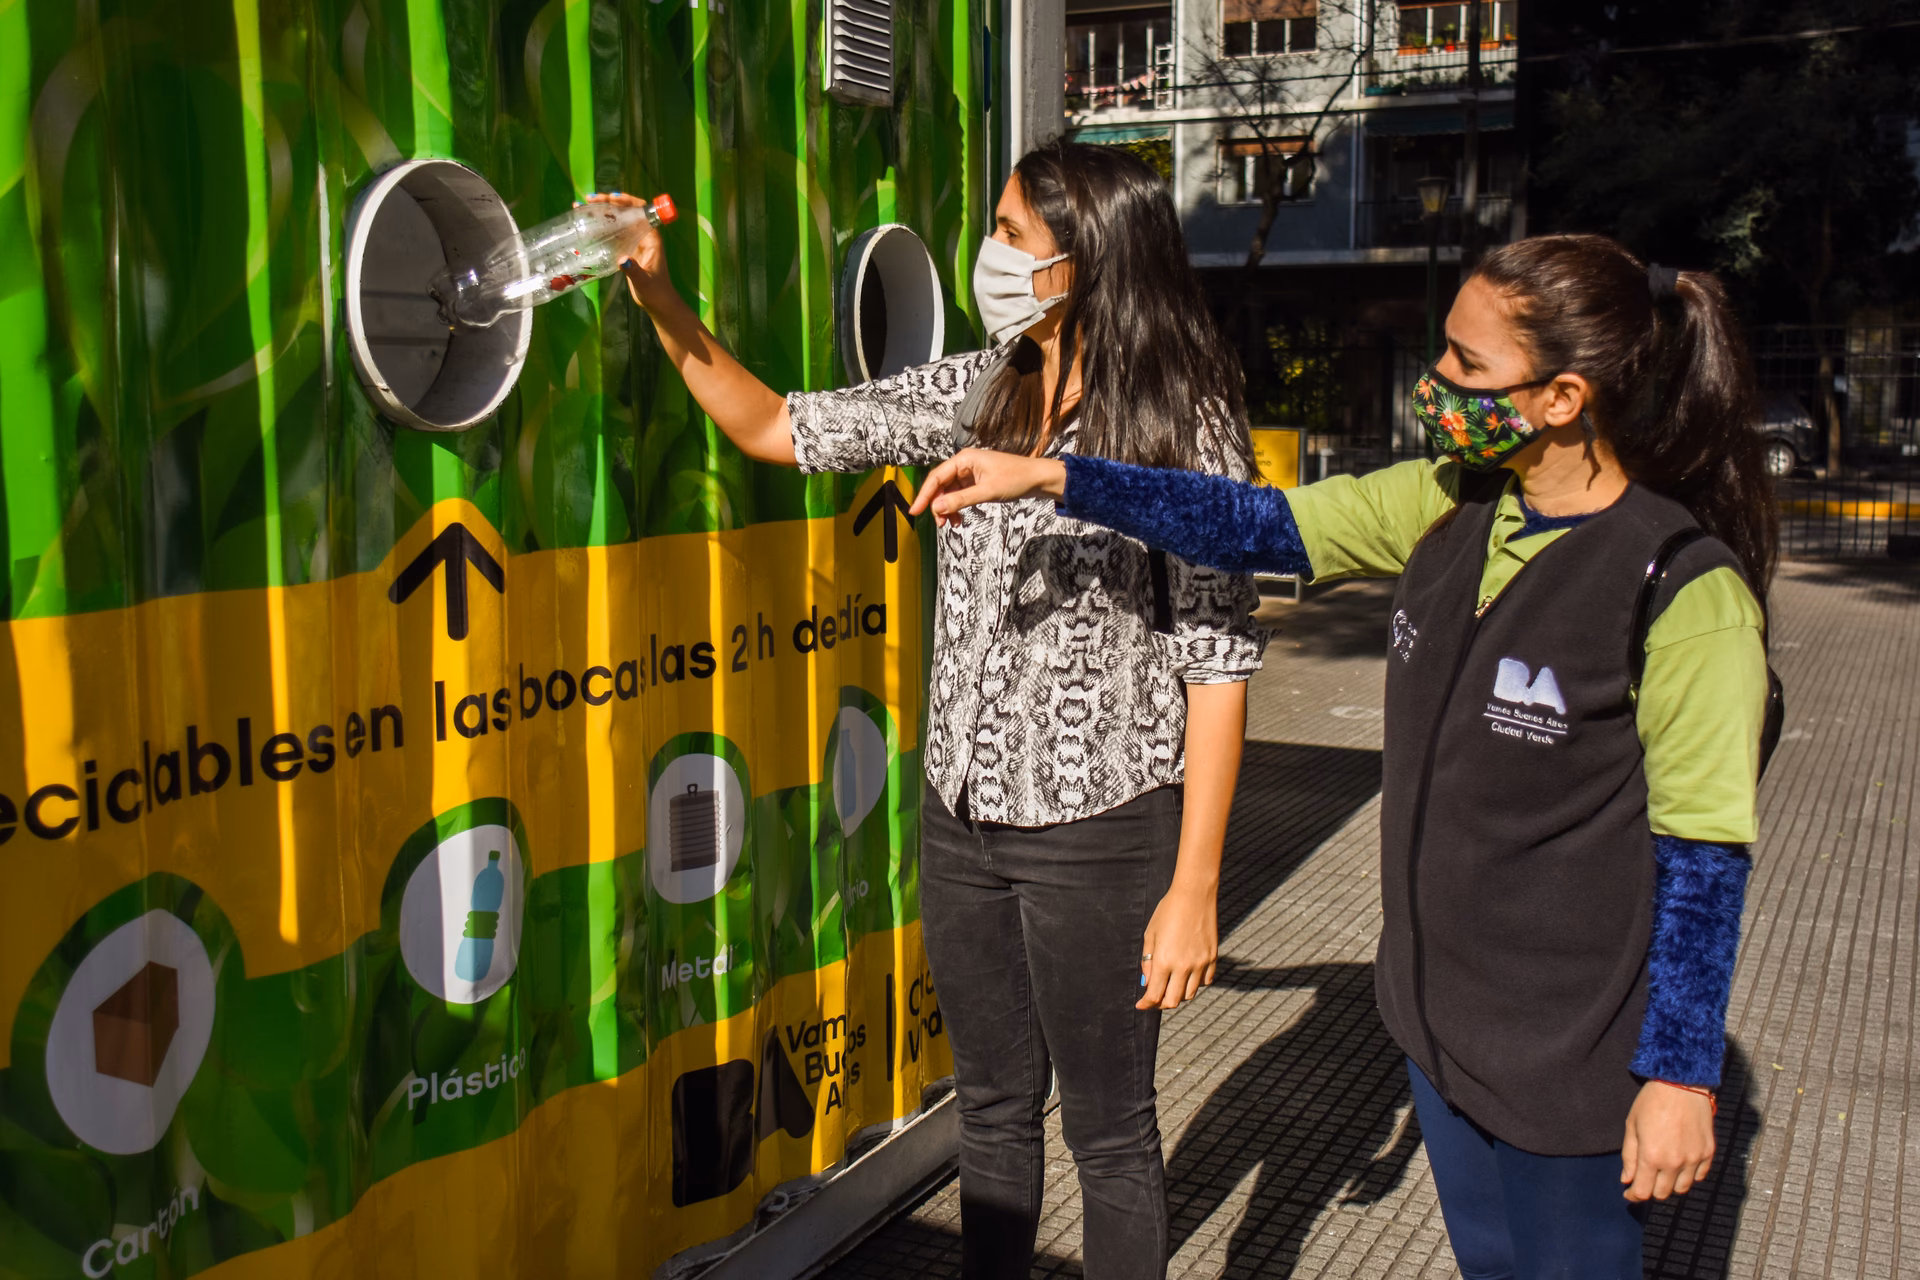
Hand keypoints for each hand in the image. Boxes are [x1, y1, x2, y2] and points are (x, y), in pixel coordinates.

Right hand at [584, 192, 676, 312]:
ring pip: (618, 220)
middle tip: (588, 199)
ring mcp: (634, 240)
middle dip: (608, 203)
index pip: (640, 210)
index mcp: (651, 237)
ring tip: (582, 206)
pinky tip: (587, 224)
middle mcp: (643, 234)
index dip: (626, 201)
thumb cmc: (655, 291)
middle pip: (626, 211)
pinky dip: (601, 226)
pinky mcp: (626, 248)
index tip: (610, 197)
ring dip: (602, 212)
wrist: (657, 303)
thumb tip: (622, 260)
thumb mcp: (644, 281)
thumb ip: (634, 270)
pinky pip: (613, 232)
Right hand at [908, 448, 1067, 526]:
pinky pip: (960, 495)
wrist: (1039, 479)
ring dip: (948, 509)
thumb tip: (938, 508)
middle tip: (938, 524)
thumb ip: (961, 500)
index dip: (924, 495)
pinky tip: (959, 520)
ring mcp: (970, 473)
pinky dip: (957, 508)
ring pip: (950, 492)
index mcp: (964, 459)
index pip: (937, 477)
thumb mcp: (988, 491)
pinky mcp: (977, 482)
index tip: (915, 511)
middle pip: (941, 485)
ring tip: (951, 525)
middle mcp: (965, 464)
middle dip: (937, 505)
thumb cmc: (1017, 479)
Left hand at [1137, 884, 1217, 1010]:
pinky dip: (1195, 983)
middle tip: (1155, 998)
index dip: (1146, 1004)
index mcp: (1164, 961)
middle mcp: (1183, 967)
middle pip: (1173, 1001)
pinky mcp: (1212, 958)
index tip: (1141, 1005)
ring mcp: (1200, 963)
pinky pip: (1205, 981)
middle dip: (1161, 1003)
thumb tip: (1147, 983)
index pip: (1154, 995)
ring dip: (1178, 994)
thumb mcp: (1150, 934)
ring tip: (1171, 984)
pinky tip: (1188, 974)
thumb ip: (1147, 961)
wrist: (1194, 895)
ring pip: (1190, 994)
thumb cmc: (1168, 911)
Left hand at [1620, 1081, 1715, 1200]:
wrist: (1681, 1083)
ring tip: (1662, 1171)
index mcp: (1652, 1156)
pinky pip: (1699, 1176)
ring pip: (1682, 1188)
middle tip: (1645, 1178)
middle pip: (1663, 1193)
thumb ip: (1629, 1156)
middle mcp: (1675, 1162)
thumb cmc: (1652, 1101)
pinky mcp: (1708, 1153)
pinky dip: (1688, 1175)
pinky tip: (1680, 1164)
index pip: (1643, 1192)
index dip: (1634, 1196)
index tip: (1629, 1194)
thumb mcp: (1632, 1126)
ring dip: (1670, 1184)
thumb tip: (1627, 1180)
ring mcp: (1694, 1159)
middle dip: (1651, 1189)